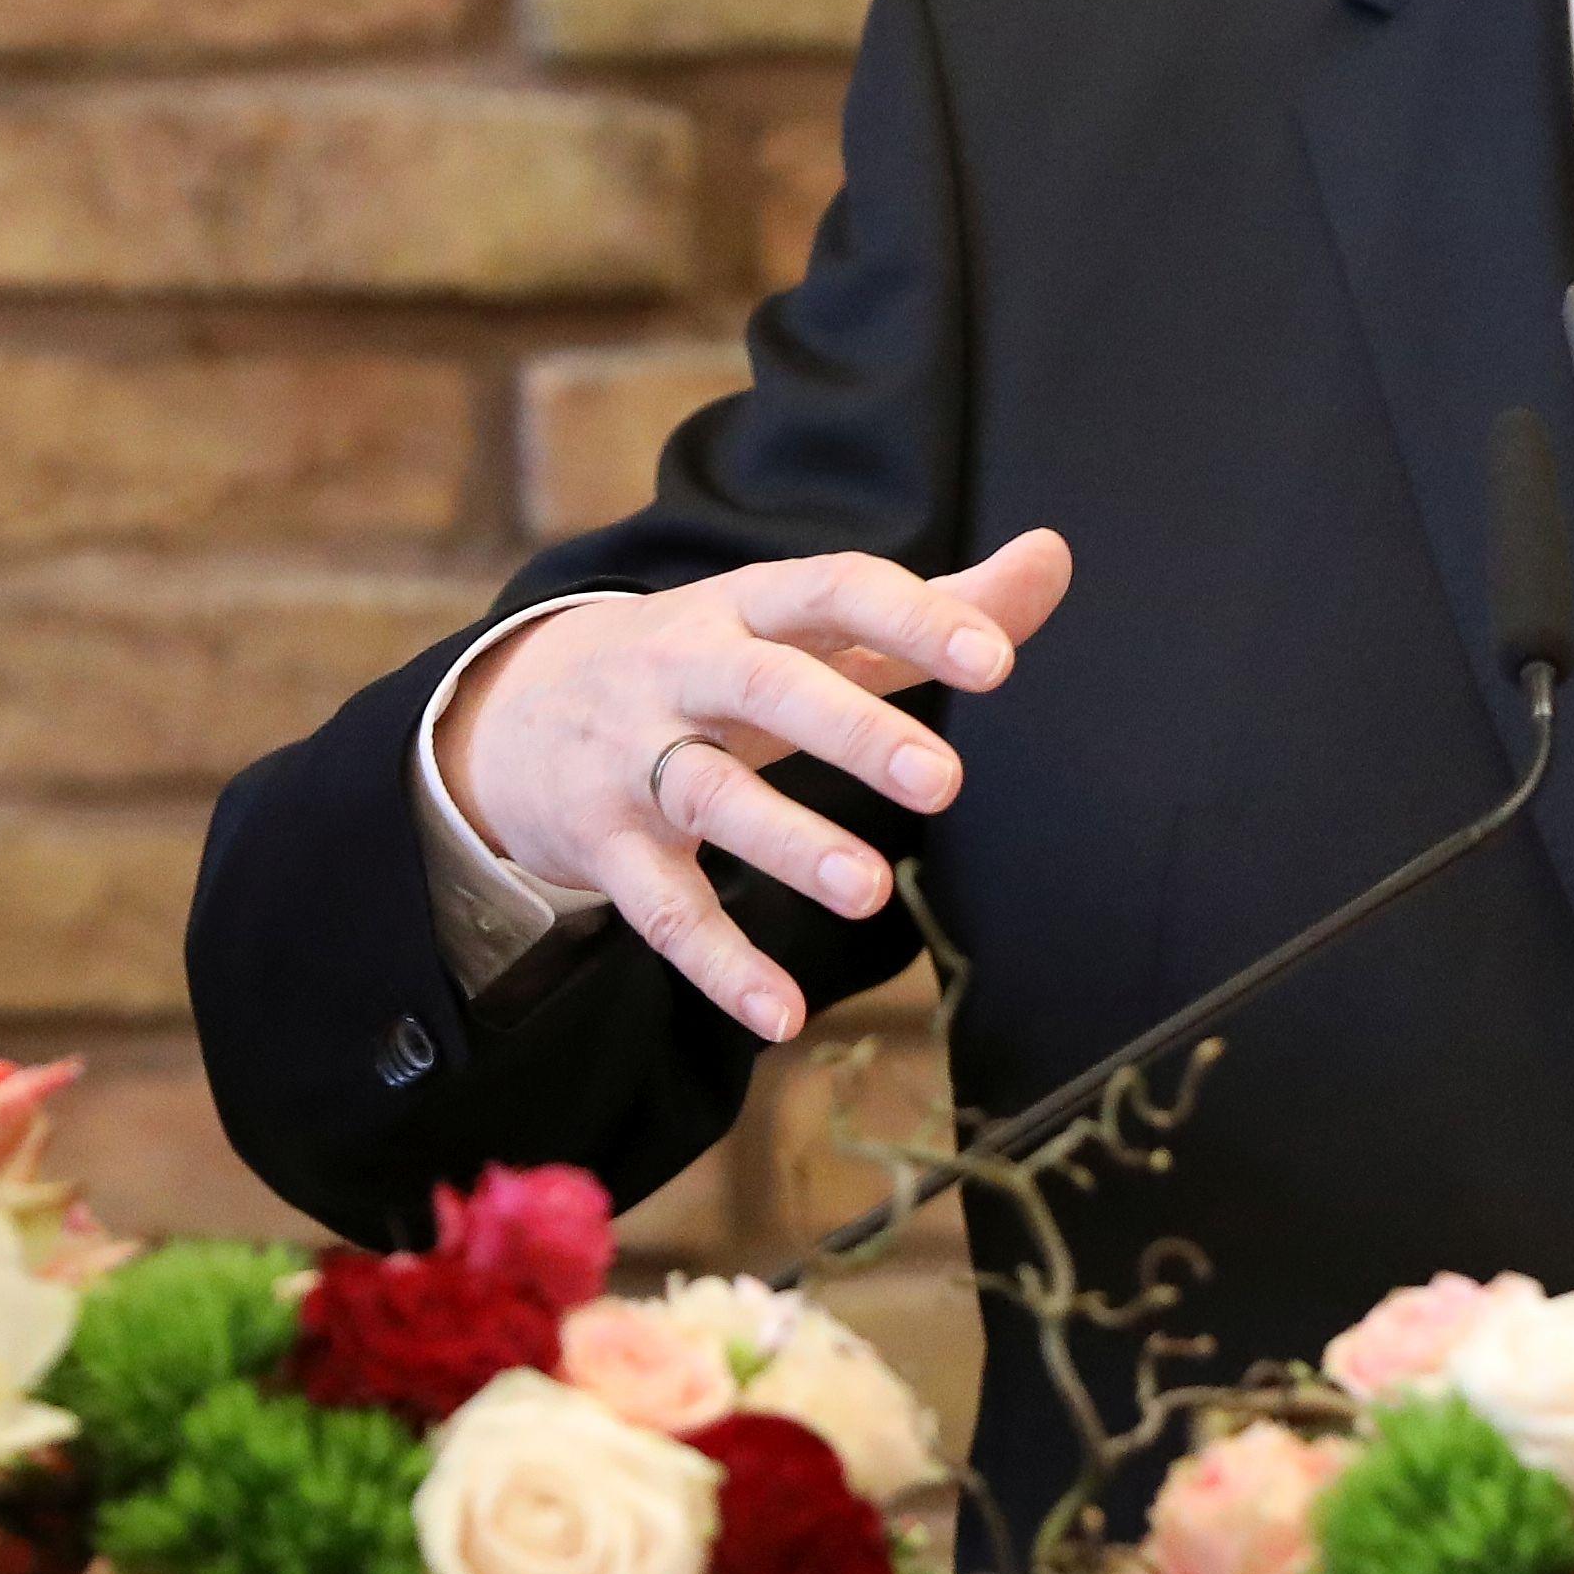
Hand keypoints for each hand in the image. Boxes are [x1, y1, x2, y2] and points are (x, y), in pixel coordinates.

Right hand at [436, 534, 1073, 1043]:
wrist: (519, 710)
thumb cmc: (711, 662)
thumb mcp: (804, 624)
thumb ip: (934, 605)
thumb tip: (1055, 556)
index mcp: (748, 604)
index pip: (832, 590)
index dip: (912, 619)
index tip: (995, 660)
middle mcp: (684, 670)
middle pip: (765, 688)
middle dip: (852, 731)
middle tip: (946, 780)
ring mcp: (636, 760)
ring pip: (710, 797)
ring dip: (787, 843)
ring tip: (870, 891)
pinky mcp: (606, 848)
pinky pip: (662, 909)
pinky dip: (719, 965)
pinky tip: (784, 1016)